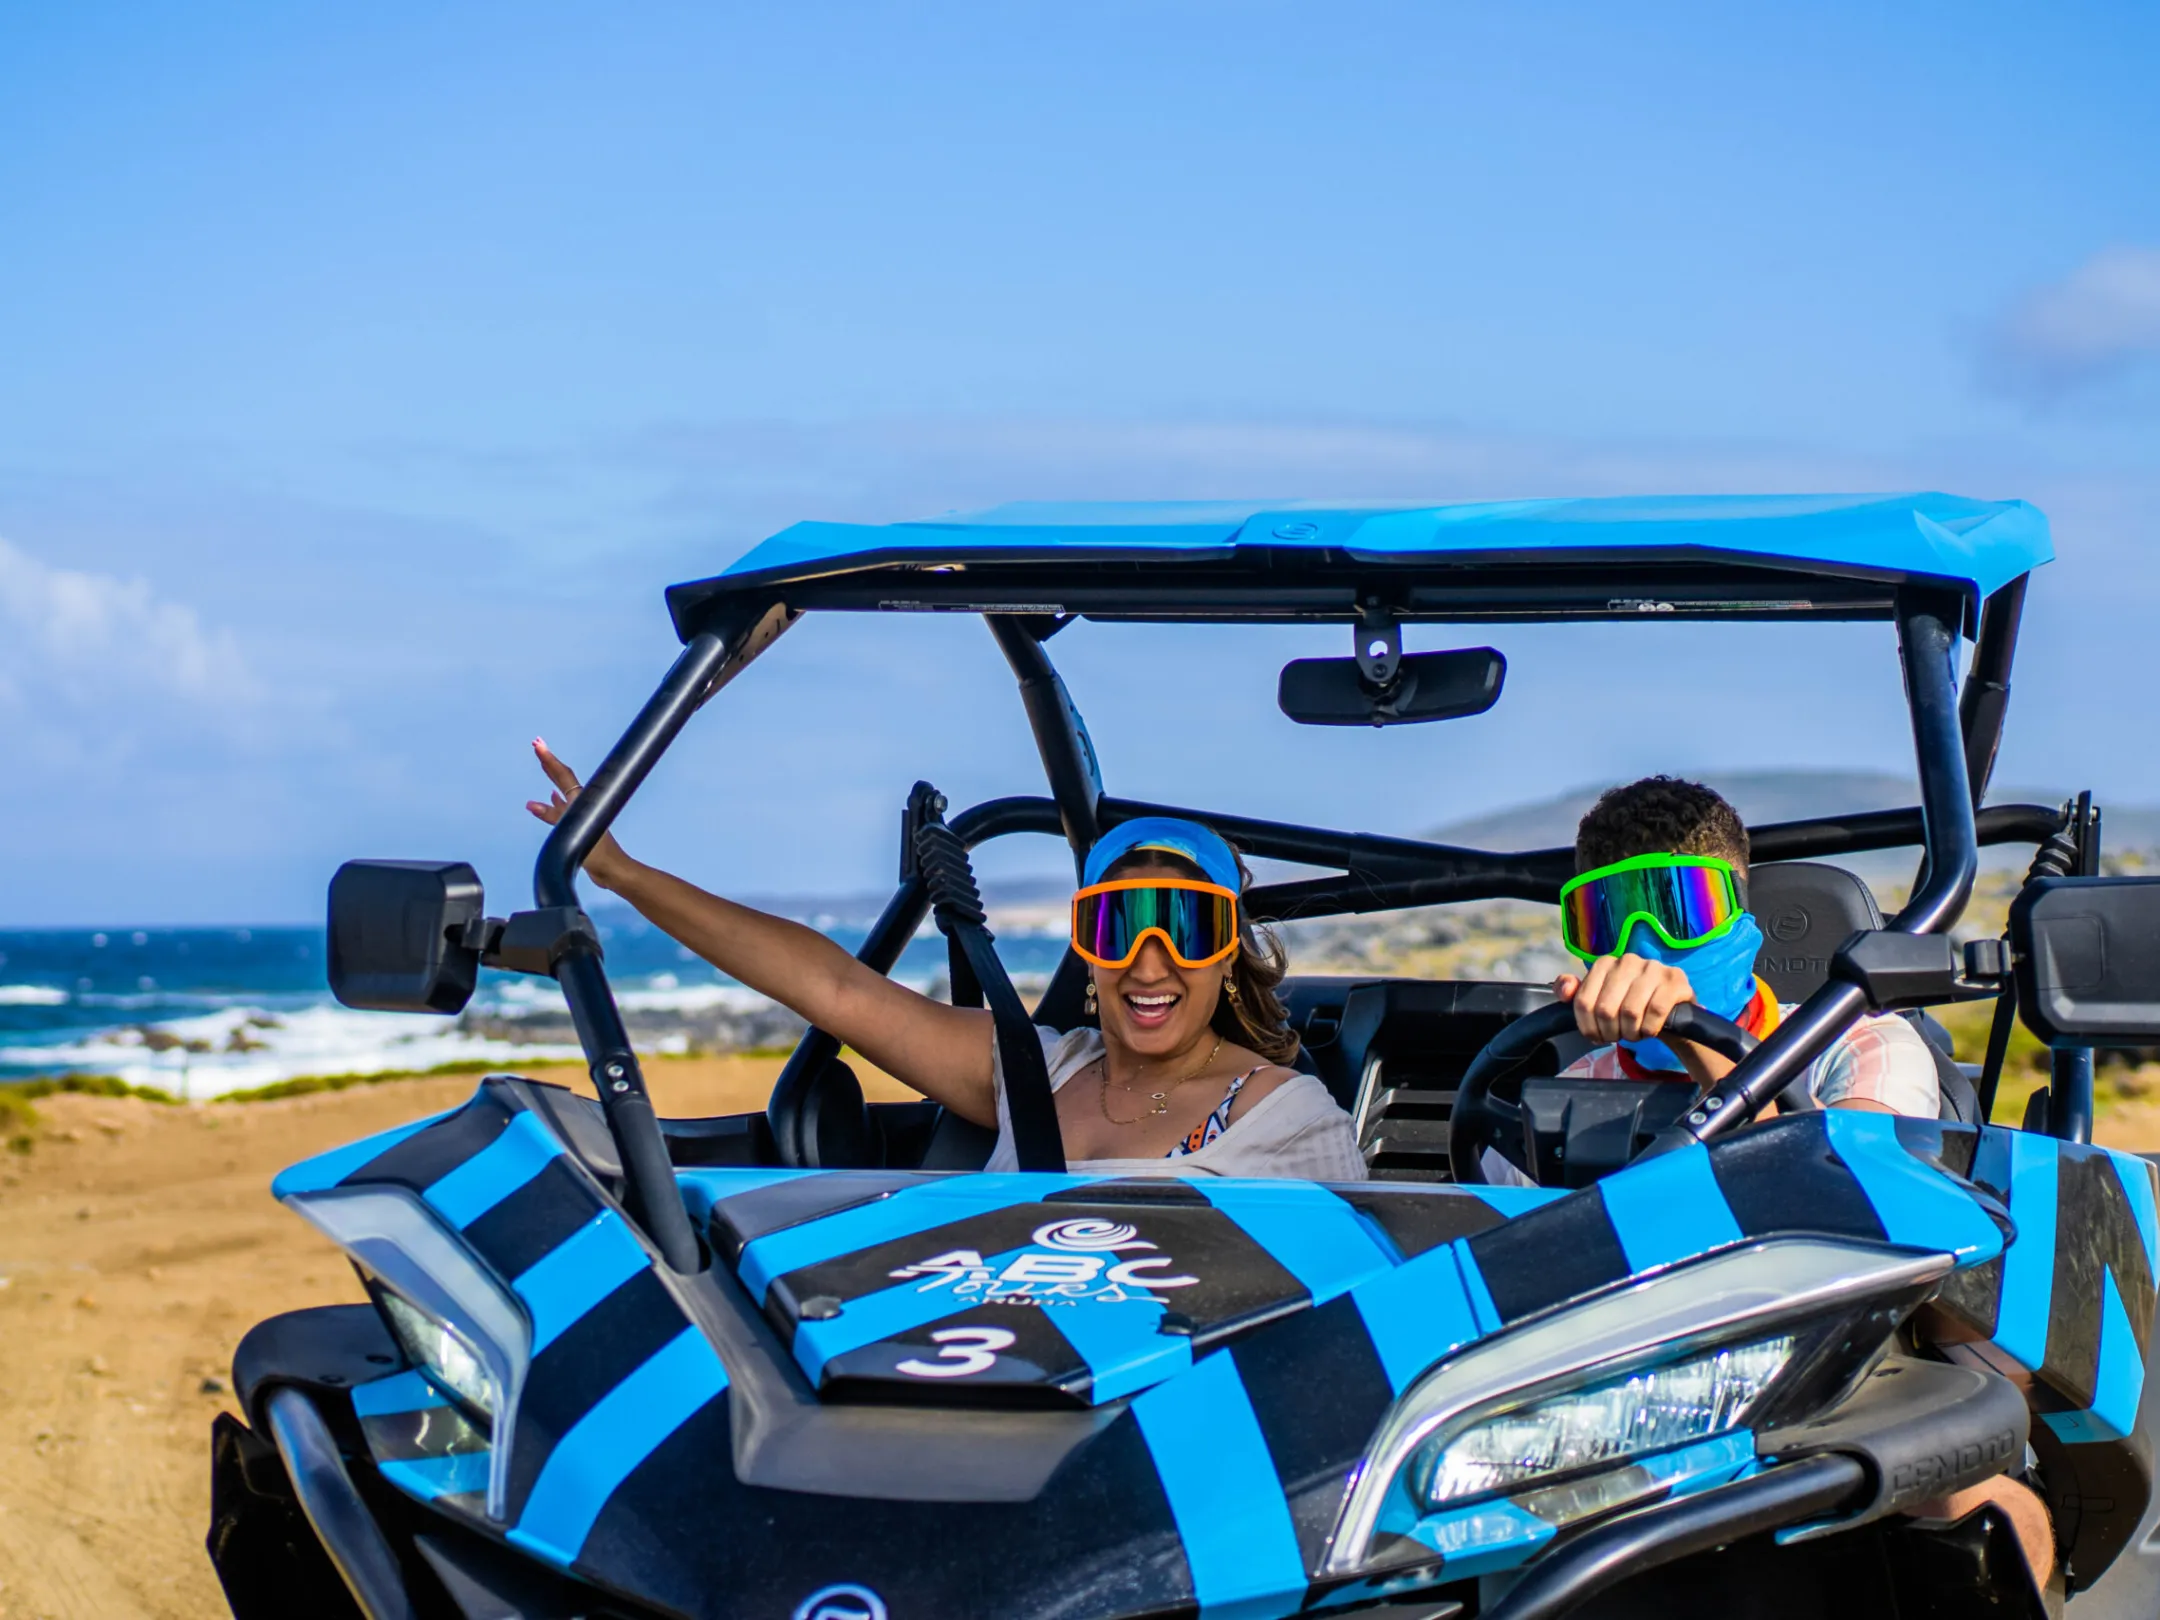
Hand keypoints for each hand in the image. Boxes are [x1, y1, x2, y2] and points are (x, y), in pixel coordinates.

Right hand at [525, 739, 633, 889]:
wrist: (613, 870)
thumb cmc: (598, 853)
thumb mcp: (573, 833)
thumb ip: (553, 817)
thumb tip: (531, 804)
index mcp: (583, 802)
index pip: (563, 775)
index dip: (549, 760)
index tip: (538, 745)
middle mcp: (583, 804)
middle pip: (563, 778)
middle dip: (549, 762)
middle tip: (536, 745)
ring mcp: (582, 814)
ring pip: (563, 791)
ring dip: (552, 778)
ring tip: (543, 765)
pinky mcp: (581, 827)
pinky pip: (564, 808)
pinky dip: (556, 801)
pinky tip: (551, 797)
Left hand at [1553, 954, 1737, 1089]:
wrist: (1669, 1012)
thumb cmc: (1628, 1005)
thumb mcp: (1599, 1000)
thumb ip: (1575, 993)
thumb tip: (1564, 992)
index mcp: (1604, 963)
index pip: (1583, 1003)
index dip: (1588, 1027)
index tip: (1597, 1036)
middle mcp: (1627, 960)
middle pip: (1605, 1010)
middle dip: (1610, 1032)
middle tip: (1618, 1036)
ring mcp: (1653, 968)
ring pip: (1630, 1012)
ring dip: (1631, 1032)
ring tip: (1634, 1033)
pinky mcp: (1676, 980)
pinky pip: (1655, 1012)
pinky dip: (1650, 1029)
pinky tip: (1649, 1030)